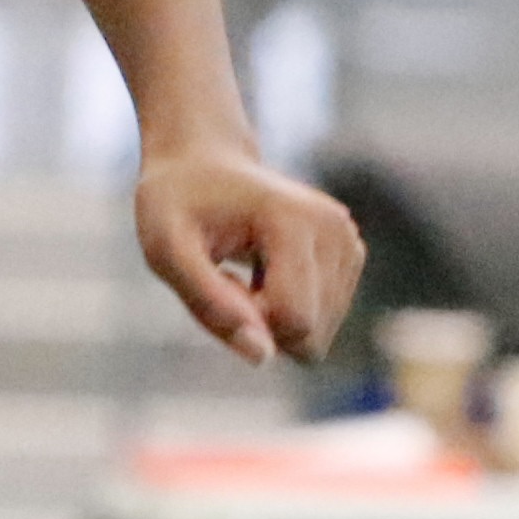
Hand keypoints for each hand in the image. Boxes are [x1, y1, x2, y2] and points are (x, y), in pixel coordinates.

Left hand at [134, 141, 363, 368]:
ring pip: (319, 337)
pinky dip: (288, 311)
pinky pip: (322, 323)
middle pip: (311, 336)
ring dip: (273, 320)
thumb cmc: (177, 205)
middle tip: (229, 281)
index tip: (220, 282)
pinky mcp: (350, 254)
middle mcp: (335, 229)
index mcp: (295, 220)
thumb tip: (262, 356)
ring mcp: (349, 241)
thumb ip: (210, 303)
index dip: (249, 322)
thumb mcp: (167, 251)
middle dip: (263, 326)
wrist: (202, 162)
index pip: (294, 321)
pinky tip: (264, 274)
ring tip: (245, 274)